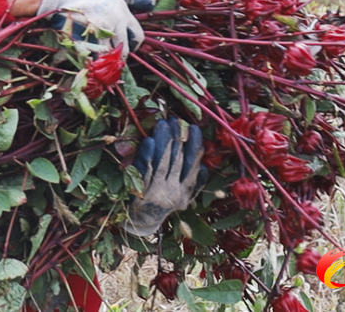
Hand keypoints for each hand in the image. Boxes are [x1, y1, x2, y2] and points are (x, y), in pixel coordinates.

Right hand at [38, 0, 151, 58]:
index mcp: (123, 9)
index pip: (138, 33)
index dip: (134, 42)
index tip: (128, 45)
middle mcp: (118, 21)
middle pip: (126, 48)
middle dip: (121, 54)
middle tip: (114, 57)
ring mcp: (104, 29)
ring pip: (112, 53)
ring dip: (107, 58)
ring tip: (101, 61)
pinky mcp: (91, 36)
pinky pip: (97, 54)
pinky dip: (95, 59)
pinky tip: (91, 60)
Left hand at [124, 117, 206, 236]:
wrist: (138, 224)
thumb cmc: (160, 204)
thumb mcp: (182, 198)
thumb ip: (194, 183)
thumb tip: (206, 167)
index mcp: (185, 193)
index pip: (192, 166)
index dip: (194, 146)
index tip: (194, 128)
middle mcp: (172, 193)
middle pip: (176, 161)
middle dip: (176, 138)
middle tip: (175, 120)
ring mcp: (155, 192)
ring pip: (161, 163)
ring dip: (163, 141)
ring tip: (163, 124)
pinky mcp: (138, 192)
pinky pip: (143, 171)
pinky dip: (146, 155)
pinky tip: (148, 141)